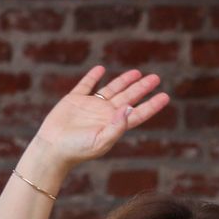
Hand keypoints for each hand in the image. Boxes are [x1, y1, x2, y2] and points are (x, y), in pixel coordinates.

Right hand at [32, 66, 169, 169]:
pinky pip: (85, 85)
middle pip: (128, 97)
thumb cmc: (78, 150)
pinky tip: (101, 69)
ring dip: (124, 80)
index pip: (138, 113)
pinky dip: (93, 77)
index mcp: (115, 124)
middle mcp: (106, 114)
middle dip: (142, 87)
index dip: (152, 105)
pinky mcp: (74, 100)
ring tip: (137, 72)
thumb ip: (117, 126)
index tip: (165, 96)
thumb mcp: (101, 140)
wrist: (52, 148)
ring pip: (111, 89)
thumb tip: (130, 107)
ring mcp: (90, 106)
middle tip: (156, 78)